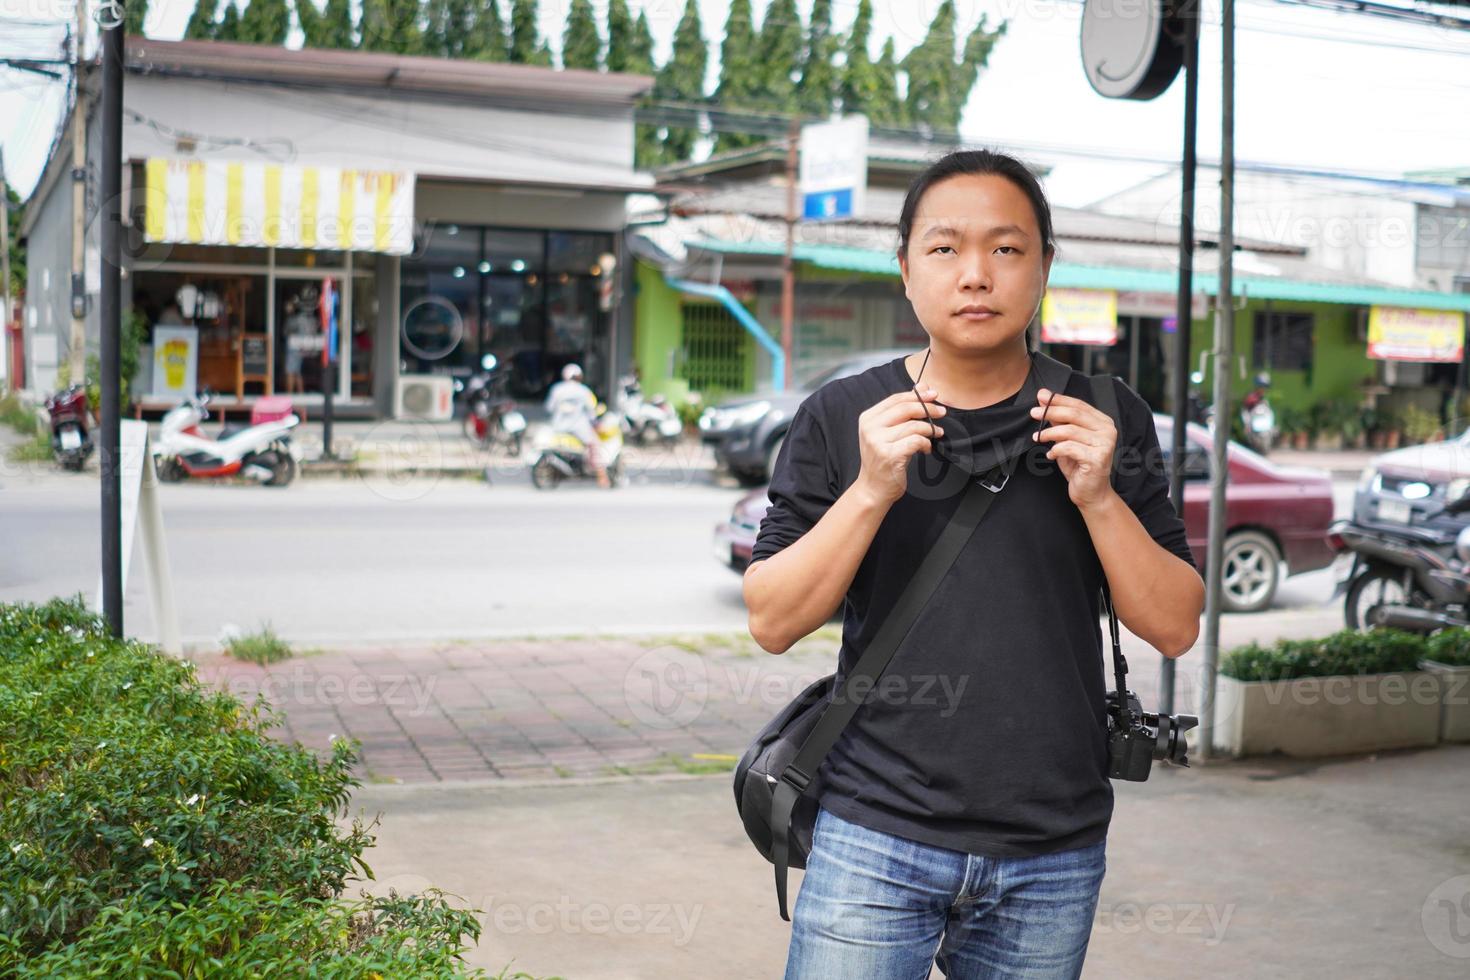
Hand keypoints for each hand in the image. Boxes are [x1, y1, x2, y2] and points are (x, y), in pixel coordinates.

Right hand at [854, 387, 945, 506]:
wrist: (872, 489)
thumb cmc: (883, 460)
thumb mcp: (887, 433)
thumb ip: (902, 411)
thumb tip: (922, 388)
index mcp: (868, 418)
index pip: (896, 399)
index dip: (917, 395)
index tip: (933, 395)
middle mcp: (870, 428)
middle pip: (905, 408)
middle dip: (927, 408)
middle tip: (942, 412)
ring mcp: (878, 442)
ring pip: (913, 426)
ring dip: (929, 429)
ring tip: (936, 434)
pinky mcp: (889, 455)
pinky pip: (916, 441)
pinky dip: (926, 443)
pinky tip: (926, 449)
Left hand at [1030, 388, 1118, 511]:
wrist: (1091, 493)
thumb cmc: (1079, 466)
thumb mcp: (1066, 440)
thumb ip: (1059, 421)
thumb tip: (1044, 398)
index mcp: (1103, 422)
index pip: (1079, 405)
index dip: (1058, 399)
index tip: (1041, 396)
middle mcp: (1107, 431)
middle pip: (1074, 414)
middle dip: (1051, 411)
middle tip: (1034, 413)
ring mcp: (1105, 444)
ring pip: (1070, 431)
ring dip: (1049, 433)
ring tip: (1038, 438)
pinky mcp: (1097, 458)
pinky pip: (1070, 448)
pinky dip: (1056, 450)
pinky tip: (1051, 455)